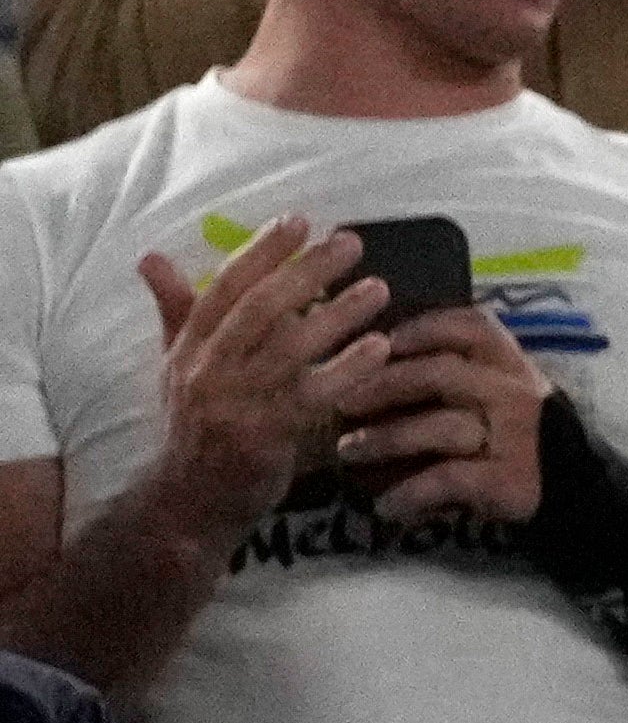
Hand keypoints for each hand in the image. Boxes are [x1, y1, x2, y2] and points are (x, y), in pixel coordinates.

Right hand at [137, 221, 389, 525]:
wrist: (189, 502)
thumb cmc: (193, 430)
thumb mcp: (176, 368)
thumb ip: (177, 313)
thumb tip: (151, 256)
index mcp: (190, 346)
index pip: (225, 286)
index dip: (262, 250)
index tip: (299, 220)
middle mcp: (208, 367)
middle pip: (260, 306)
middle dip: (306, 269)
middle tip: (350, 242)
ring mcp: (236, 401)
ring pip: (289, 345)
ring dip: (337, 313)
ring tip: (378, 288)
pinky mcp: (266, 435)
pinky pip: (313, 395)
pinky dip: (348, 370)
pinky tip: (380, 350)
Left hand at [337, 305, 550, 526]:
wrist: (573, 484)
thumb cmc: (516, 427)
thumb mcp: (498, 383)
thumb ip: (457, 363)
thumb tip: (379, 353)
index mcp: (508, 361)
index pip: (467, 327)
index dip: (420, 330)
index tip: (383, 341)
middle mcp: (512, 391)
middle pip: (440, 374)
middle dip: (384, 386)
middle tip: (343, 403)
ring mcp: (513, 435)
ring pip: (440, 427)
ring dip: (386, 440)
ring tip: (349, 453)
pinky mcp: (507, 478)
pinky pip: (448, 480)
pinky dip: (411, 493)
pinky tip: (387, 507)